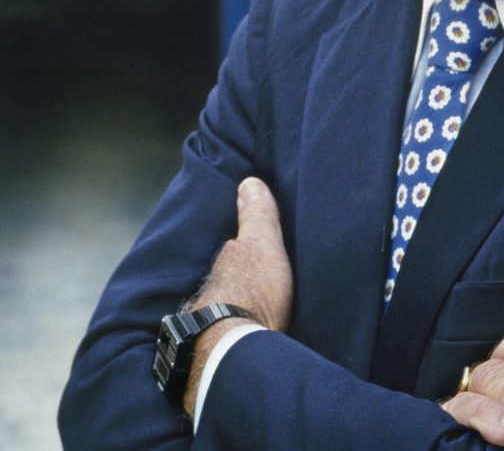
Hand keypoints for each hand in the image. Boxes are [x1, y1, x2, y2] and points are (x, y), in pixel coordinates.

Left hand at [182, 177, 292, 417]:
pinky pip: (223, 339)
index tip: (255, 255)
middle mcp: (210, 291)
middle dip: (237, 284)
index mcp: (227, 263)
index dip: (244, 251)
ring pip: (221, 310)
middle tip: (257, 288)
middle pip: (225, 281)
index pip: (234, 251)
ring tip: (250, 319)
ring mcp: (207, 324)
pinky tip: (242, 346)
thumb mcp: (263, 246)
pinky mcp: (211, 354)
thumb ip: (257, 217)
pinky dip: (231, 339)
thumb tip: (248, 181)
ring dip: (233, 313)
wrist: (233, 352)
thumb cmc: (252, 293)